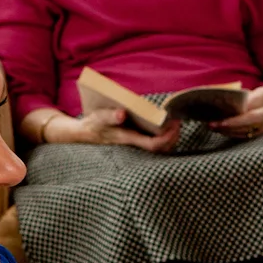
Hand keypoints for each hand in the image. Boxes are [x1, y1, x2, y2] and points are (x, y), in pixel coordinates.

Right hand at [63, 107, 180, 151]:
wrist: (84, 133)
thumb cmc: (93, 124)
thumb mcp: (99, 117)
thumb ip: (109, 116)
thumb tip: (122, 114)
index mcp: (128, 138)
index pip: (153, 144)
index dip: (167, 137)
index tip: (175, 124)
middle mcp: (134, 143)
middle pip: (161, 149)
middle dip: (173, 137)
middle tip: (178, 122)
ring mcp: (135, 143)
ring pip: (158, 147)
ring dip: (169, 137)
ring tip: (174, 123)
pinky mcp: (134, 140)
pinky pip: (153, 142)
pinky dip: (162, 135)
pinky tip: (164, 125)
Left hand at [210, 87, 262, 139]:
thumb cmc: (262, 96)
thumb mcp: (257, 91)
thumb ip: (245, 96)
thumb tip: (225, 101)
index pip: (249, 111)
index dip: (235, 118)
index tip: (222, 119)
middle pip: (246, 123)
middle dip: (228, 125)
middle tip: (212, 124)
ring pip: (244, 131)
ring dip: (227, 130)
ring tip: (213, 127)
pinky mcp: (260, 133)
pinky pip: (245, 135)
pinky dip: (232, 134)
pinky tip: (221, 131)